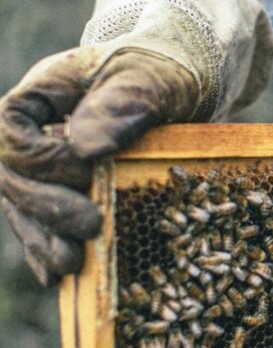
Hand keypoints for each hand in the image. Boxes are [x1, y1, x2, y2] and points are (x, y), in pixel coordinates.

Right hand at [0, 47, 198, 285]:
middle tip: (91, 225)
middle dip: (45, 206)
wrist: (179, 85)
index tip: (85, 172)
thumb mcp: (153, 79)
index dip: (40, 158)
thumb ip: (123, 103)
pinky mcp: (62, 188)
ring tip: (73, 262)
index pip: (10, 127)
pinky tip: (62, 274)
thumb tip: (84, 146)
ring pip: (20, 204)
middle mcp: (35, 128)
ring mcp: (44, 161)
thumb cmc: (164, 73)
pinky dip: (47, 249)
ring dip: (42, 237)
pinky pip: (39, 222)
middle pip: (10, 173)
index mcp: (45, 91)